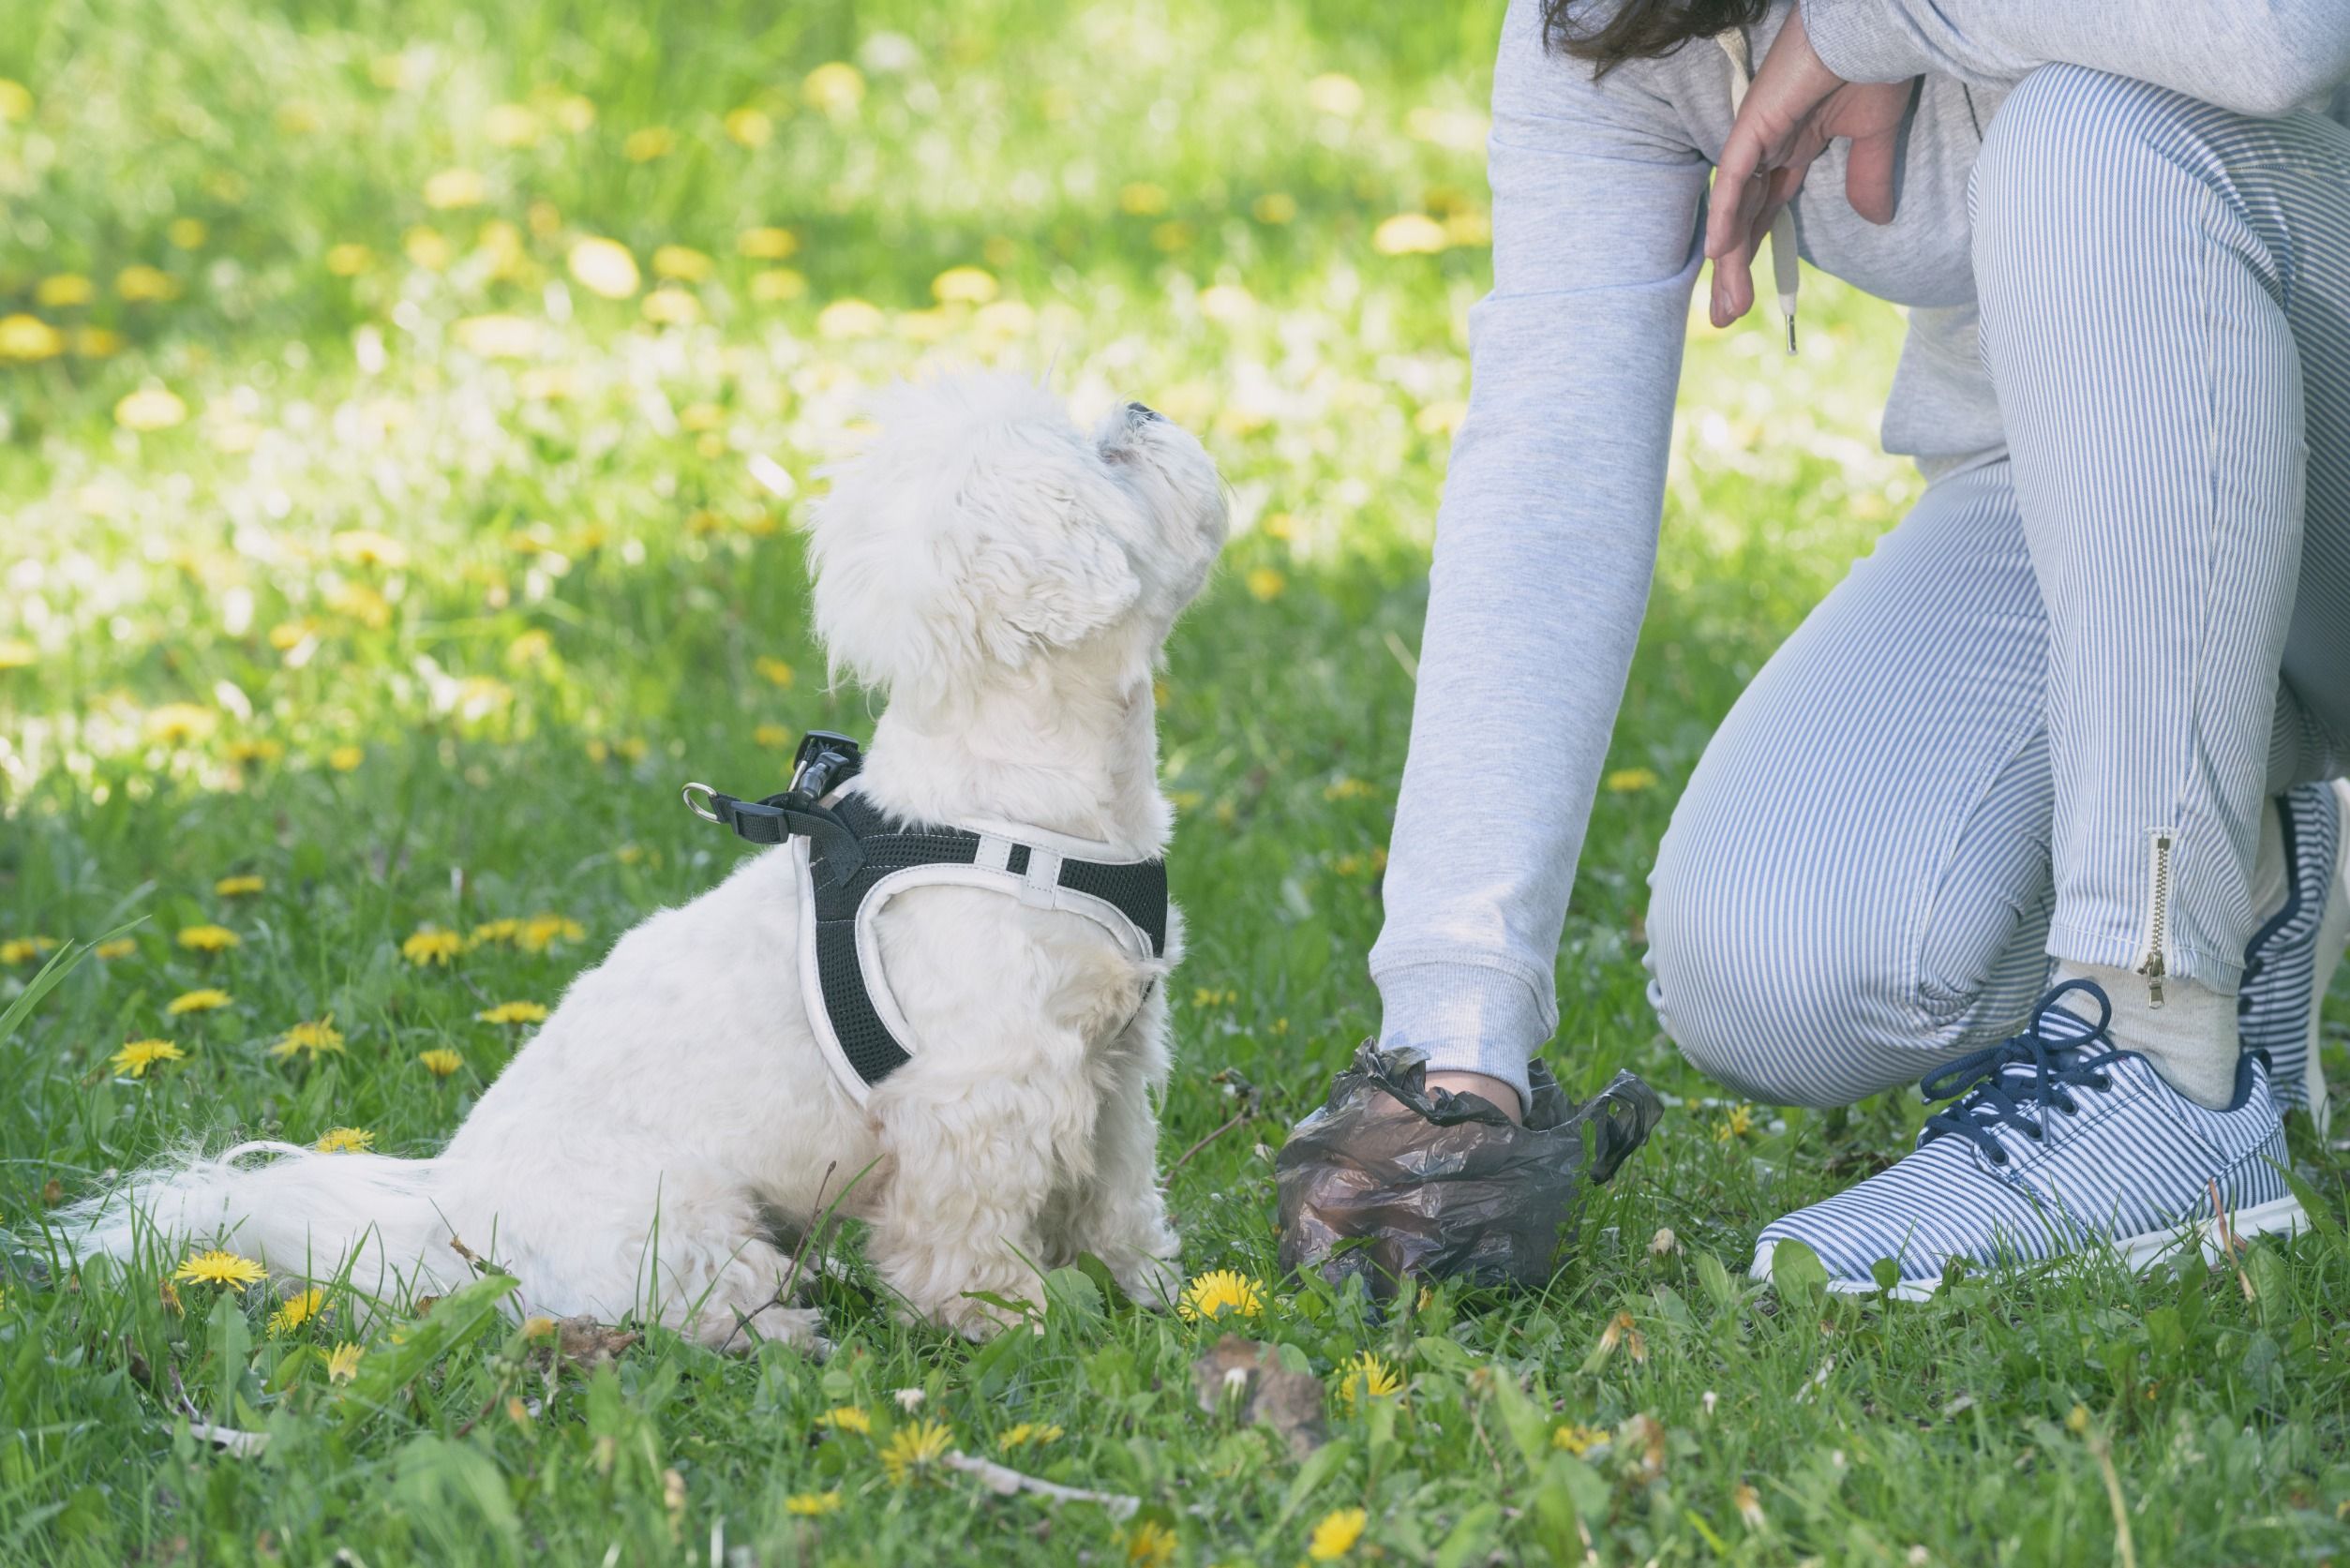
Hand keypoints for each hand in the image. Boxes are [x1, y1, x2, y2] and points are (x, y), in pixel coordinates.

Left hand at [1706, 1, 1912, 328]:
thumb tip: (1877, 219)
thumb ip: (1867, 178)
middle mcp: (1767, 148)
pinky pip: (1733, 177)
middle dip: (1734, 271)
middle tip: (1726, 317)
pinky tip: (1718, 251)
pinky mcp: (1754, 125)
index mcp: (1792, 149)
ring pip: (1735, 209)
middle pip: (1744, 220)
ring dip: (1728, 259)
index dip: (1756, 252)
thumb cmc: (1873, 65)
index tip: (1753, 298)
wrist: (1873, 28)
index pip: (1765, 212)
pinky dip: (1726, 214)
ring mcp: (1756, 137)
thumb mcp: (1874, 135)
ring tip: (1724, 307)